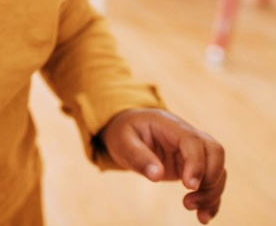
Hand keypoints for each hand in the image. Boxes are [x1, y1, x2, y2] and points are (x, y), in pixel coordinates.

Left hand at [99, 108, 225, 223]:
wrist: (126, 132)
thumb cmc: (124, 133)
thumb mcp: (122, 141)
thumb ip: (138, 156)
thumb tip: (157, 176)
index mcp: (168, 124)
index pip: (193, 140)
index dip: (196, 163)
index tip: (189, 186)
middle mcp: (186, 134)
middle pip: (215, 151)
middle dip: (211, 179)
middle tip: (190, 200)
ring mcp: (192, 150)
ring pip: (218, 168)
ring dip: (212, 193)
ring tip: (192, 209)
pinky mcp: (193, 166)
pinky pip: (212, 181)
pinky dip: (212, 199)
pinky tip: (203, 217)